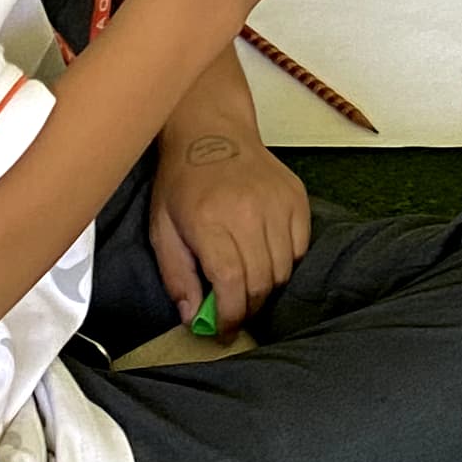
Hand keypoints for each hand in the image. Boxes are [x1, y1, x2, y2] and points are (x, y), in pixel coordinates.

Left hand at [145, 122, 313, 331]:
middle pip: (262, 281)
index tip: (224, 331)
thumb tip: (192, 318)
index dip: (230, 315)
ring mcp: (277, 202)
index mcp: (209, 221)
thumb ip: (176, 275)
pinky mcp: (297, 197)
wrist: (211, 130)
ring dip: (267, 287)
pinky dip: (286, 261)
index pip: (231, 282)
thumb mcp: (161, 229)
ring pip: (284, 269)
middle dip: (249, 307)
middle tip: (235, 313)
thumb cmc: (181, 182)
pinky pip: (300, 247)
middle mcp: (248, 211)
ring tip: (249, 284)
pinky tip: (266, 257)